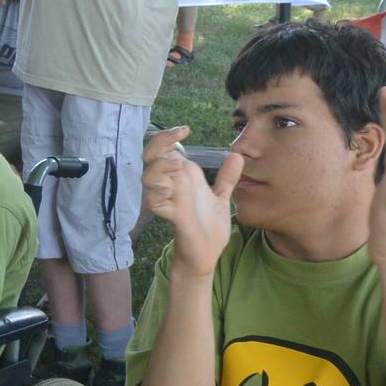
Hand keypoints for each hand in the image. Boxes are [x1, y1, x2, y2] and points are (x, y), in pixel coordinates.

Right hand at [141, 126, 240, 277]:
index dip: (168, 136)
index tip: (186, 130)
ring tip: (177, 171)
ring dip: (159, 171)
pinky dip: (159, 195)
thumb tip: (237, 156)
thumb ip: (226, 179)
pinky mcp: (172, 216)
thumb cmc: (209, 227)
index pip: (165, 148)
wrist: (206, 255)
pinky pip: (154, 202)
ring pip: (148, 177)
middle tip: (179, 156)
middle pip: (150, 157)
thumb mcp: (221, 199)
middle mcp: (172, 186)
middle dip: (160, 149)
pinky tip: (170, 193)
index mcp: (184, 177)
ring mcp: (169, 200)